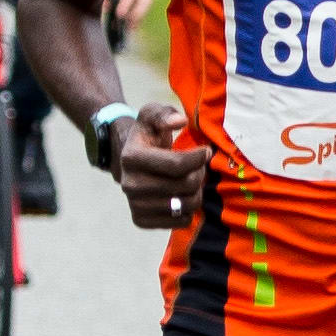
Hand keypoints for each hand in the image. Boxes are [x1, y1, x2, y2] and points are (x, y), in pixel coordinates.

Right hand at [113, 102, 210, 230]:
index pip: (177, 165)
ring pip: (185, 205)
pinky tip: (181, 196)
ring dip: (196, 192)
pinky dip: (188, 210)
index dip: (199, 158)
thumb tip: (179, 121)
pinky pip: (180, 222)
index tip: (206, 151)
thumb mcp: (151, 115)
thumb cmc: (147, 136)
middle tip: (198, 167)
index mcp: (131, 157)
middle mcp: (130, 184)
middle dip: (199, 174)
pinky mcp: (141, 220)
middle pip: (185, 185)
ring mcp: (134, 205)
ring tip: (191, 180)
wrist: (130, 161)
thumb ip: (164, 114)